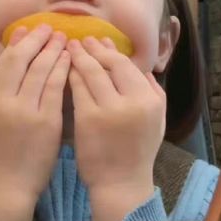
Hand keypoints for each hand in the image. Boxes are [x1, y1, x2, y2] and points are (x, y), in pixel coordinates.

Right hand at [0, 25, 69, 218]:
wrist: (6, 188)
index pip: (1, 65)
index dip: (15, 45)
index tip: (24, 31)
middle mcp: (2, 100)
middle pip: (20, 61)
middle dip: (34, 40)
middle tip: (47, 27)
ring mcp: (25, 110)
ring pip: (39, 70)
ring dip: (51, 50)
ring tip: (62, 37)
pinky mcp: (46, 121)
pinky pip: (54, 88)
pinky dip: (61, 70)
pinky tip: (69, 58)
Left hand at [67, 37, 165, 220]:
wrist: (121, 182)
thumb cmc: (139, 149)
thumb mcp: (157, 118)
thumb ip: (152, 89)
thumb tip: (139, 65)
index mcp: (151, 99)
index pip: (127, 65)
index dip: (110, 50)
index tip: (99, 41)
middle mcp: (132, 101)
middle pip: (108, 65)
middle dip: (92, 49)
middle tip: (80, 39)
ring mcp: (108, 110)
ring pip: (91, 73)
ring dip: (78, 58)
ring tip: (68, 48)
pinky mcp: (87, 119)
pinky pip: (77, 89)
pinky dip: (70, 76)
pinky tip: (64, 69)